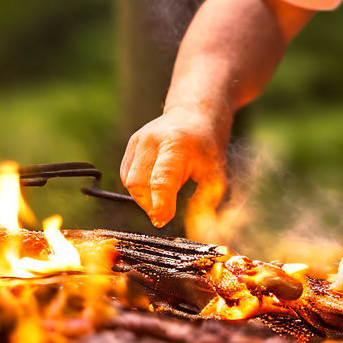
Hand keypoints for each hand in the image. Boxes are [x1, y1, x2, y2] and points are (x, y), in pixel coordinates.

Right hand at [119, 105, 228, 227]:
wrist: (195, 115)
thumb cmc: (207, 146)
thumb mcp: (215, 173)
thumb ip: (206, 200)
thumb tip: (198, 227)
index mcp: (177, 145)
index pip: (161, 180)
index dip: (160, 205)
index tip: (164, 219)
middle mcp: (152, 140)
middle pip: (139, 184)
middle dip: (151, 204)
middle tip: (166, 211)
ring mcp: (139, 139)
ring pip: (129, 181)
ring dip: (144, 196)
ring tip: (164, 193)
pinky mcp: (132, 142)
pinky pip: (127, 173)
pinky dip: (139, 186)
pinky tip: (155, 183)